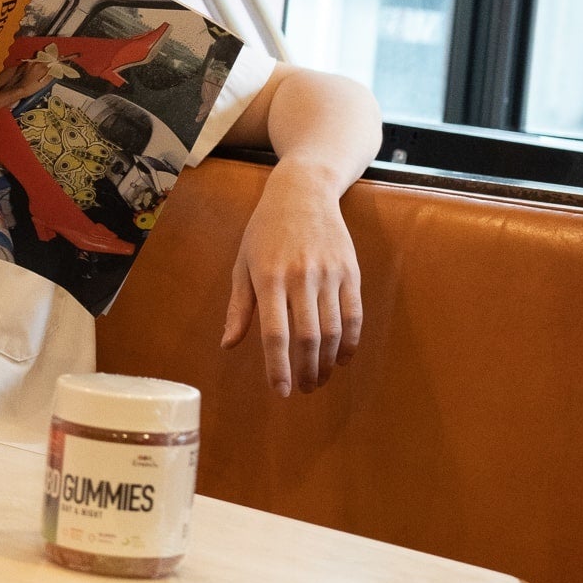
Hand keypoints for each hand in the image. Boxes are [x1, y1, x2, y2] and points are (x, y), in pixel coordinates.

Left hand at [220, 160, 361, 395]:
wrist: (303, 192)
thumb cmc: (265, 231)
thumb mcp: (243, 264)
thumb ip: (239, 307)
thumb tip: (228, 345)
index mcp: (269, 277)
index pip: (275, 333)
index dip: (278, 367)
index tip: (280, 391)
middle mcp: (301, 277)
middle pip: (307, 338)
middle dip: (305, 371)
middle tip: (303, 389)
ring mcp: (329, 274)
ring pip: (333, 331)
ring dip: (327, 362)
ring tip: (319, 378)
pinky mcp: (350, 271)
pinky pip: (354, 315)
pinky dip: (350, 342)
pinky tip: (341, 357)